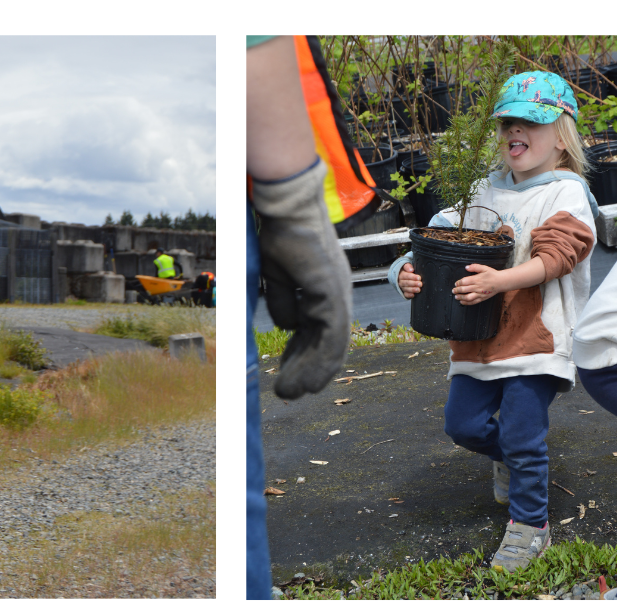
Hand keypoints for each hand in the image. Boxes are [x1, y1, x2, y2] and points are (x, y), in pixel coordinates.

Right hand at [251, 160, 352, 398]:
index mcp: (323, 289)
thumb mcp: (278, 278)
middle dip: (305, 370)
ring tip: (292, 394)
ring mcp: (338, 296)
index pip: (317, 331)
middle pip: (326, 343)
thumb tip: (287, 329)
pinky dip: (320, 363)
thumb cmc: (281, 236)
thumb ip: (285, 303)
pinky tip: (308, 381)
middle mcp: (336, 295)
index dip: (302, 355)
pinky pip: (331, 338)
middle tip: (288, 393)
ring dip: (311, 373)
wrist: (287, 210)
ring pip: (331, 346)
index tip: (286, 374)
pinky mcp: (333, 296)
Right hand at [397, 263, 422, 298]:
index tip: (419, 278)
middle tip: (420, 284)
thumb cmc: (406, 270)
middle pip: (406, 283)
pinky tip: (413, 295)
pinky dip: (409, 295)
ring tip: (418, 289)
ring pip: (406, 289)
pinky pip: (405, 294)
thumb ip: (408, 266)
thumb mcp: (406, 266)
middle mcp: (401, 282)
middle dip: (414, 284)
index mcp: (401, 275)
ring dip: (412, 290)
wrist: (402, 275)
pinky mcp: (404, 292)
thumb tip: (411, 269)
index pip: (406, 276)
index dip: (412, 277)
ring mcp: (402, 287)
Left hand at [453, 263, 502, 304]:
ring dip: (460, 297)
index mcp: (477, 279)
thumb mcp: (484, 268)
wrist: (501, 281)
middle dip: (457, 290)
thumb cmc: (492, 274)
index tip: (456, 283)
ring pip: (468, 297)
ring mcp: (480, 293)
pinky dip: (466, 303)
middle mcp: (478, 287)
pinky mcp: (482, 298)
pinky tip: (462, 302)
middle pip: (464, 289)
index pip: (464, 281)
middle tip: (453, 290)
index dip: (458, 283)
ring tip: (456, 297)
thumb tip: (466, 267)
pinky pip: (473, 302)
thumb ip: (475, 267)